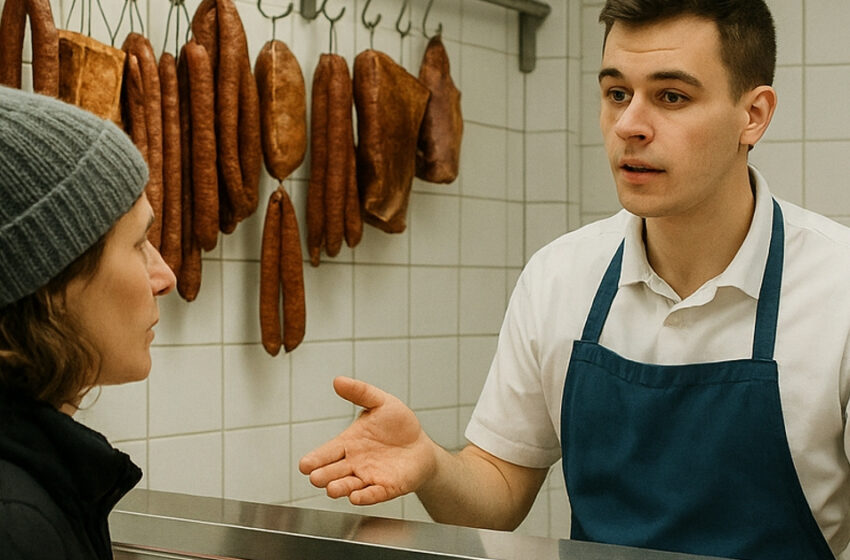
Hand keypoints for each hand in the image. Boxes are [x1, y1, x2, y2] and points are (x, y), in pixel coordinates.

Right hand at [298, 376, 437, 504]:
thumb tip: (338, 380)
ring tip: (332, 489)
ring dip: (340, 488)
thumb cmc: (398, 425)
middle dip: (324, 475)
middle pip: (333, 472)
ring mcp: (368, 477)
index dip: (315, 459)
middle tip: (315, 477)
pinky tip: (357, 497)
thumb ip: (360, 392)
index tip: (304, 465)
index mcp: (348, 443)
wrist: (420, 445)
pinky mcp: (386, 488)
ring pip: (349, 485)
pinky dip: (365, 496)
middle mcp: (354, 463)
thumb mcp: (381, 402)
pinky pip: (373, 494)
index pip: (327, 452)